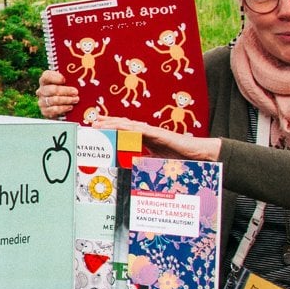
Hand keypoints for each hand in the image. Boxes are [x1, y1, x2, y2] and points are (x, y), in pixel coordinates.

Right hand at [36, 70, 76, 119]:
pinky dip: (63, 108)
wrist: (59, 107)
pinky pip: (54, 109)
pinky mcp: (44, 111)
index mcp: (45, 81)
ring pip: (54, 100)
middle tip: (75, 92)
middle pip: (52, 89)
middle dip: (66, 91)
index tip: (64, 80)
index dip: (55, 77)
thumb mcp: (66, 84)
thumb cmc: (64, 92)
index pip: (46, 76)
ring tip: (75, 100)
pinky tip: (70, 107)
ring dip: (67, 100)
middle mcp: (41, 90)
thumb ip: (69, 81)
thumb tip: (80, 80)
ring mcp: (42, 101)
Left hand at [93, 116, 220, 161]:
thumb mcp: (155, 161)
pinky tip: (118, 127)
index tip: (97, 127)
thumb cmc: (179, 158)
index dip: (110, 127)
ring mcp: (152, 131)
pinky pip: (141, 130)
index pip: (124, 130)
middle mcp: (147, 132)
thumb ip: (143, 161)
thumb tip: (131, 165)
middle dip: (107, 123)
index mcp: (145, 137)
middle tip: (92, 122)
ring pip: (128, 125)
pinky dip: (128, 128)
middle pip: (123, 125)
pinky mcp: (159, 134)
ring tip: (99, 123)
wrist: (197, 155)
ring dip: (113, 123)